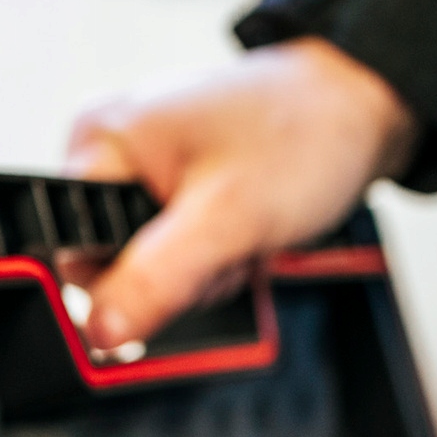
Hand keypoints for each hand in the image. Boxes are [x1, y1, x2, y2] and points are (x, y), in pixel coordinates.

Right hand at [63, 37, 418, 350]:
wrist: (363, 104)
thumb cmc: (303, 135)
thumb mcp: (227, 219)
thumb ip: (154, 280)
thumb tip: (100, 333)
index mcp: (101, 140)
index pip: (73, 251)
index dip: (123, 281)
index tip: (182, 268)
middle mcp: (111, 147)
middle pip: (109, 262)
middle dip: (171, 277)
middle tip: (225, 246)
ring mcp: (143, 163)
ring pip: (145, 264)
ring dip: (199, 270)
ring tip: (241, 233)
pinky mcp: (173, 179)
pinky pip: (171, 248)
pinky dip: (210, 255)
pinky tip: (240, 233)